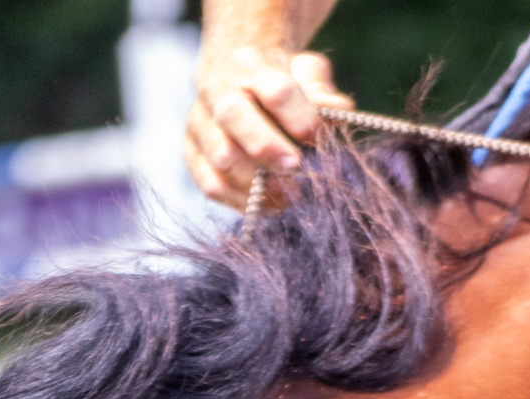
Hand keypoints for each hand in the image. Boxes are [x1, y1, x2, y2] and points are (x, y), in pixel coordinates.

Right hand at [184, 48, 352, 208]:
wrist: (239, 85)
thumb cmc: (280, 83)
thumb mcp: (305, 74)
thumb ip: (321, 91)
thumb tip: (339, 111)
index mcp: (249, 63)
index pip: (275, 90)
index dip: (299, 118)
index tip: (318, 138)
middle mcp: (216, 88)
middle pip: (233, 116)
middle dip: (268, 148)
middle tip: (296, 169)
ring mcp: (198, 121)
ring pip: (221, 158)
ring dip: (257, 183)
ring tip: (288, 194)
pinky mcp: (191, 152)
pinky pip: (211, 185)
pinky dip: (242, 202)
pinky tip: (269, 204)